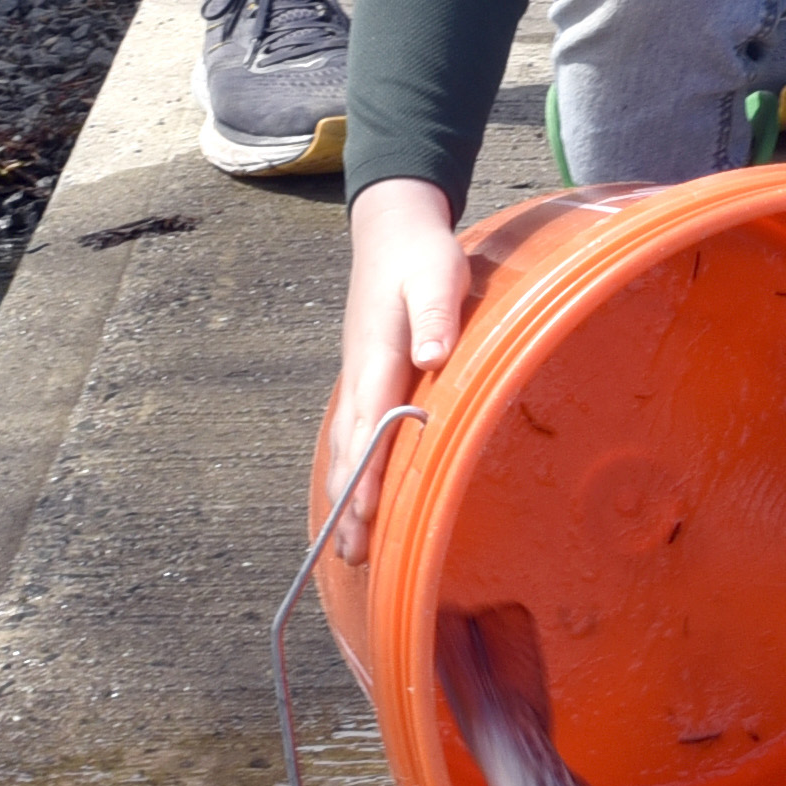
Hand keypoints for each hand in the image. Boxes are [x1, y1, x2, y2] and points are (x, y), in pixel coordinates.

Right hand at [327, 180, 462, 560]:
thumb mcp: (437, 274)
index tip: (364, 512)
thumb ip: (437, 313)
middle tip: (351, 556)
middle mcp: (361, 374)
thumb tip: (433, 354)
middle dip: (351, 503)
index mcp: (378, 354)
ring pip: (349, 446)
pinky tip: (354, 499)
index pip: (371, 422)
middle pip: (352, 447)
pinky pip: (354, 434)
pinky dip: (351, 470)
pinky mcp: (367, 377)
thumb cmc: (421, 254)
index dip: (368, 469)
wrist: (391, 230)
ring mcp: (359, 378)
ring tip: (348, 548)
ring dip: (348, 495)